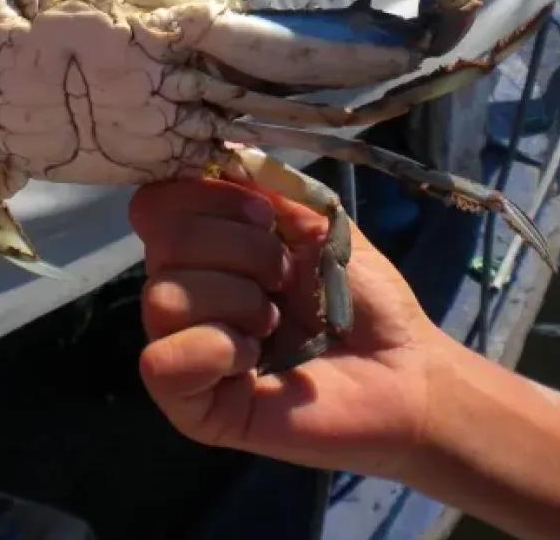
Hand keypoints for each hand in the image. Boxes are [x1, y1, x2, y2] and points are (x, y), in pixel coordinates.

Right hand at [129, 178, 449, 480]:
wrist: (402, 366)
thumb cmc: (362, 295)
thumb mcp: (315, 219)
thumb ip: (260, 184)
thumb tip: (212, 153)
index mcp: (206, 247)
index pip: (156, 202)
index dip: (208, 197)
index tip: (267, 218)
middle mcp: (184, 292)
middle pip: (163, 243)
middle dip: (241, 250)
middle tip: (286, 277)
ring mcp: (185, 349)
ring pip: (162, 298)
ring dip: (238, 300)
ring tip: (276, 323)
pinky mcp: (192, 406)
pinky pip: (160, 362)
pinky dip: (214, 350)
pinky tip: (253, 360)